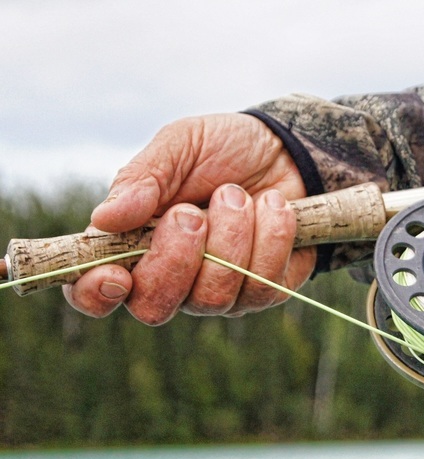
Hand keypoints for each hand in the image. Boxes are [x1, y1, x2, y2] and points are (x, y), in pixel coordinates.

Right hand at [63, 113, 316, 323]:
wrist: (287, 149)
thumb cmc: (223, 149)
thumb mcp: (179, 146)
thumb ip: (142, 178)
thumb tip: (103, 219)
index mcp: (133, 245)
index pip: (96, 293)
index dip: (96, 294)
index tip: (115, 273)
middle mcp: (173, 279)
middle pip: (155, 307)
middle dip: (175, 258)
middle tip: (191, 212)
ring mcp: (221, 291)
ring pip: (213, 298)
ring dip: (229, 237)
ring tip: (237, 195)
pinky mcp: (266, 290)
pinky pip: (264, 285)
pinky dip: (270, 236)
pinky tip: (273, 205)